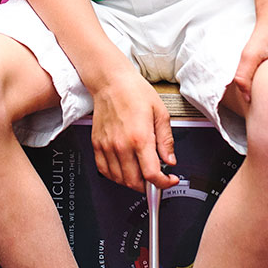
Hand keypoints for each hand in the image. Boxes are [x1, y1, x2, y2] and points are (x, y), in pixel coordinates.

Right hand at [87, 71, 177, 191]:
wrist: (111, 82)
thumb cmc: (135, 92)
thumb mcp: (160, 113)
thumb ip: (166, 140)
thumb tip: (170, 160)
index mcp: (140, 138)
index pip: (151, 175)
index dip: (163, 183)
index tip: (169, 180)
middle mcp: (121, 145)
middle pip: (134, 182)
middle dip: (149, 186)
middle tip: (157, 179)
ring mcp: (107, 146)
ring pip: (119, 179)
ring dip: (132, 182)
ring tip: (142, 174)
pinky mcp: (97, 145)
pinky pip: (104, 170)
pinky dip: (115, 176)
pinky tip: (124, 171)